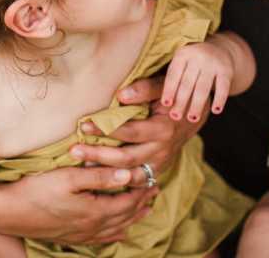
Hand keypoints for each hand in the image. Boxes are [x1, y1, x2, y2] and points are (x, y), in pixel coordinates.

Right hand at [0, 165, 158, 244]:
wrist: (8, 213)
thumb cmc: (36, 190)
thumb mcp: (69, 177)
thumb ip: (99, 176)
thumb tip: (128, 174)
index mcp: (94, 211)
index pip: (127, 200)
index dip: (141, 189)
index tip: (152, 178)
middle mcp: (91, 227)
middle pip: (125, 216)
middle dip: (141, 203)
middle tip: (154, 191)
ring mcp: (81, 235)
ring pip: (115, 229)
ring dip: (132, 218)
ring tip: (145, 210)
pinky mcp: (70, 237)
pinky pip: (100, 239)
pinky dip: (115, 234)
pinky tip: (118, 232)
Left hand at [70, 76, 206, 186]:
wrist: (193, 113)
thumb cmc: (173, 95)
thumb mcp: (163, 86)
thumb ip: (144, 89)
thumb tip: (120, 95)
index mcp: (163, 129)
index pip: (129, 132)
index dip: (106, 129)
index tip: (84, 124)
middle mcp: (162, 151)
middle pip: (125, 159)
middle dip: (98, 155)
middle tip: (74, 149)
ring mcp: (160, 164)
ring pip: (129, 176)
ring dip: (104, 173)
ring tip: (81, 165)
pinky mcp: (157, 171)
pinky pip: (136, 182)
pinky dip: (118, 182)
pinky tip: (97, 177)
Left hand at [160, 40, 233, 120]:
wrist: (220, 50)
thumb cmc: (193, 63)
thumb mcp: (182, 62)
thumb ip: (173, 77)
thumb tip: (164, 104)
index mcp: (182, 54)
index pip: (174, 75)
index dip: (169, 90)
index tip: (166, 104)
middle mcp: (197, 56)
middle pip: (187, 83)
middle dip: (181, 102)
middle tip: (176, 117)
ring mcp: (212, 63)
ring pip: (203, 88)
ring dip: (197, 105)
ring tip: (192, 118)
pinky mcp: (226, 70)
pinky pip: (223, 87)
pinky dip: (219, 100)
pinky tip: (216, 111)